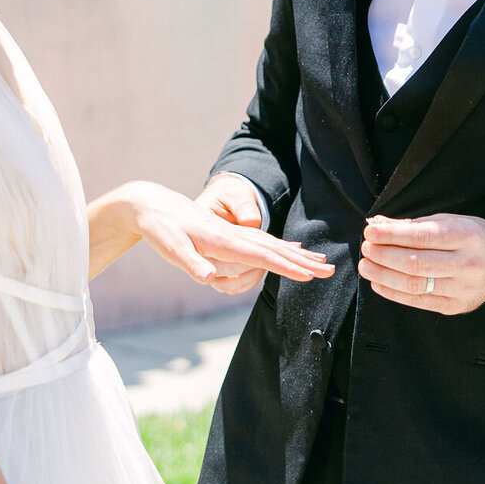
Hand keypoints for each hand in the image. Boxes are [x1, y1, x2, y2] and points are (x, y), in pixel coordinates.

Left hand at [121, 180, 332, 292]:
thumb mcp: (170, 247)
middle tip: (330, 271)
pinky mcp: (232, 236)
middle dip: (303, 262)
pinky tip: (294, 252)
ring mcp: (236, 234)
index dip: (286, 267)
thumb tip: (207, 278)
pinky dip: (283, 249)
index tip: (309, 275)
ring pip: (274, 246)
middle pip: (276, 250)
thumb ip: (190, 263)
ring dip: (299, 256)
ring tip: (321, 263)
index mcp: (224, 241)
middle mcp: (235, 236)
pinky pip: (265, 244)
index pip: (262, 256)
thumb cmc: (160, 228)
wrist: (153, 204)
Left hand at [358, 213, 484, 314]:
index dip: (392, 235)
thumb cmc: (474, 239)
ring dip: (384, 275)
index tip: (371, 232)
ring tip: (366, 266)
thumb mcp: (452, 222)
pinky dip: (394, 293)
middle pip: (416, 263)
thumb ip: (416, 224)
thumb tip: (379, 224)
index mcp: (466, 236)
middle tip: (366, 249)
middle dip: (384, 255)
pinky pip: (419, 301)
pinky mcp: (455, 306)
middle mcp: (467, 263)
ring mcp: (462, 288)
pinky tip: (378, 283)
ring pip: (415, 284)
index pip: (423, 237)